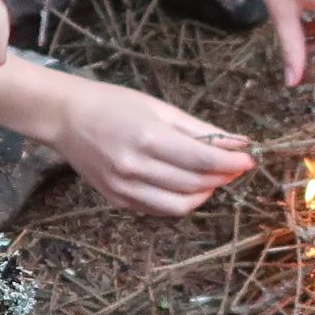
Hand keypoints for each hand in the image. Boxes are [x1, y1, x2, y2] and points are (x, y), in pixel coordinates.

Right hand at [50, 80, 254, 214]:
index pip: (202, 161)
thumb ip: (199, 129)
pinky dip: (180, 201)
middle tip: (234, 167)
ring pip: (180, 206)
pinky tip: (186, 185)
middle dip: (222, 178)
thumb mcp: (159, 108)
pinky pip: (159, 210)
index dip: (231, 163)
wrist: (66, 117)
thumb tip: (238, 143)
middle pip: (195, 185)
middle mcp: (136, 168)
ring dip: (204, 194)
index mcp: (148, 138)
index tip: (249, 160)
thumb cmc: (114, 104)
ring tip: (212, 178)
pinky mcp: (117, 201)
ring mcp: (125, 189)